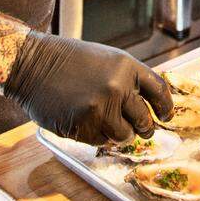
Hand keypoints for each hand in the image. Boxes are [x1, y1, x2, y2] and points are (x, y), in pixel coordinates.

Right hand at [3, 33, 173, 145]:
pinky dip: (97, 137)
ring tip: (107, 124)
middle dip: (144, 128)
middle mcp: (117, 87)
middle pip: (145, 119)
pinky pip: (101, 141)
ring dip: (119, 135)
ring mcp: (100, 108)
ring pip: (124, 135)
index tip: (166, 117)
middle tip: (141, 130)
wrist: (33, 64)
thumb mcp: (106, 59)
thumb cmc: (69, 61)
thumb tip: (148, 104)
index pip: (159, 91)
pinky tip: (85, 122)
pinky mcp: (83, 125)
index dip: (166, 107)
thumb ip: (128, 79)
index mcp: (126, 66)